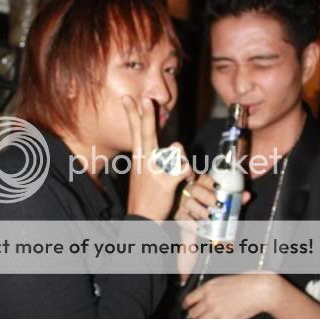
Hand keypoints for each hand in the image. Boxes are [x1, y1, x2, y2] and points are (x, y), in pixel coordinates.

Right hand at [122, 96, 190, 221]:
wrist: (142, 220)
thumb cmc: (144, 197)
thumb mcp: (143, 174)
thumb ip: (154, 157)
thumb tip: (173, 144)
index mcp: (139, 158)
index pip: (135, 131)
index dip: (132, 113)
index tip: (128, 98)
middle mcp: (144, 162)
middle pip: (146, 133)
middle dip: (147, 115)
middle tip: (146, 99)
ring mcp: (154, 172)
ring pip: (176, 151)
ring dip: (183, 159)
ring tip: (179, 174)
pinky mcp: (166, 182)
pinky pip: (185, 169)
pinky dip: (190, 175)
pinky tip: (187, 182)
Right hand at [175, 174, 250, 221]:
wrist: (194, 222)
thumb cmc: (209, 207)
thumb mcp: (222, 202)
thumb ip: (234, 198)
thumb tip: (248, 195)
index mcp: (200, 184)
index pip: (203, 178)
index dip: (210, 182)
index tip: (219, 187)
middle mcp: (190, 191)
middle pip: (195, 190)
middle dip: (207, 197)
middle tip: (219, 205)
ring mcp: (183, 203)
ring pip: (189, 203)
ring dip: (200, 210)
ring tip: (211, 218)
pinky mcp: (179, 215)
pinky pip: (183, 218)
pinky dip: (191, 224)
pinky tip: (198, 228)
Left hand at [182, 272, 281, 318]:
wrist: (260, 289)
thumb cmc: (247, 280)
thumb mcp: (226, 278)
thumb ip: (215, 286)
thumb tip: (210, 290)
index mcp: (208, 287)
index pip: (189, 299)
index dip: (186, 305)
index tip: (186, 308)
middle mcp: (209, 300)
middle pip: (192, 313)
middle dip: (193, 317)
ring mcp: (216, 311)